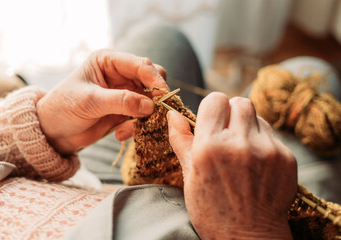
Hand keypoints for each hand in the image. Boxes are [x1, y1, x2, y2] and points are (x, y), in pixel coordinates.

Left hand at [37, 49, 167, 154]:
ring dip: (146, 115)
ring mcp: (125, 92)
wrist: (53, 132)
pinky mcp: (126, 110)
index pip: (141, 65)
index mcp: (108, 61)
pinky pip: (143, 116)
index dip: (155, 80)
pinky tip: (121, 135)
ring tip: (128, 129)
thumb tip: (151, 106)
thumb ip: (120, 101)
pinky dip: (137, 126)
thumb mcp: (90, 102)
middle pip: (151, 80)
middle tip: (155, 114)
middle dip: (155, 97)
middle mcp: (120, 74)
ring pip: (151, 100)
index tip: (163, 97)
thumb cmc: (64, 108)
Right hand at [167, 92, 296, 239]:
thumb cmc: (213, 211)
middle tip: (227, 133)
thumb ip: (181, 140)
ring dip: (247, 125)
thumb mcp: (189, 176)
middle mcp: (240, 144)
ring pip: (257, 116)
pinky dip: (262, 141)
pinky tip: (256, 162)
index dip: (212, 108)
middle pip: (239, 102)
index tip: (211, 120)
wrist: (249, 239)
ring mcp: (266, 150)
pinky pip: (272, 134)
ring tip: (241, 149)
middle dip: (231, 113)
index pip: (215, 100)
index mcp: (210, 147)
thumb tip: (173, 114)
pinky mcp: (285, 158)